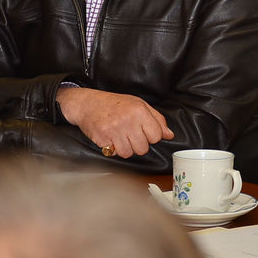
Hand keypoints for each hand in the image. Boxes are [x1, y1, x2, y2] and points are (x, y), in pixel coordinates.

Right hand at [57, 87, 172, 157]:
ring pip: (128, 153)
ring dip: (125, 148)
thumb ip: (157, 119)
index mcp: (140, 111)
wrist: (88, 103)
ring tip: (120, 137)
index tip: (144, 132)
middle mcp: (127, 120)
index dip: (151, 137)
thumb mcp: (139, 104)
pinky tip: (111, 138)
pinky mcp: (101, 138)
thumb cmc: (115, 104)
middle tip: (130, 135)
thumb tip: (169, 135)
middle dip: (138, 145)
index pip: (156, 136)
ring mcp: (114, 130)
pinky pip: (114, 153)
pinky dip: (113, 149)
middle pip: (143, 148)